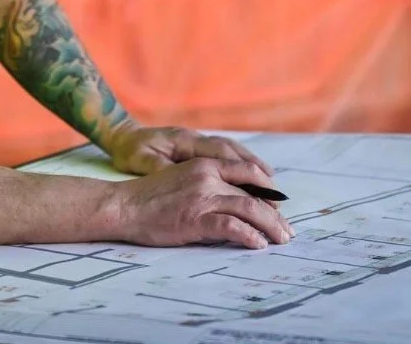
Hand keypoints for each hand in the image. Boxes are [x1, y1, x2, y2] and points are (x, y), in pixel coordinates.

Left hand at [105, 124, 274, 176]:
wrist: (121, 135)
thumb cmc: (130, 151)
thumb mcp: (141, 161)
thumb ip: (163, 170)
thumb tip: (183, 179)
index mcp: (185, 141)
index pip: (222, 155)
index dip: (245, 171)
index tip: (263, 188)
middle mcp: (196, 139)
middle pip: (233, 153)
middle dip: (257, 172)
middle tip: (276, 194)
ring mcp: (197, 141)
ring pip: (233, 152)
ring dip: (253, 167)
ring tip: (272, 186)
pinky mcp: (196, 147)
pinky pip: (225, 154)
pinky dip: (241, 164)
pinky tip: (252, 177)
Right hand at [110, 157, 293, 249]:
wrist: (123, 205)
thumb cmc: (149, 198)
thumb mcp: (182, 179)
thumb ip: (207, 184)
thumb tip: (235, 203)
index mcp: (206, 165)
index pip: (249, 172)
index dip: (269, 189)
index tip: (280, 205)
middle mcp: (208, 177)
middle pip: (254, 194)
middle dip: (275, 215)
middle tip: (287, 231)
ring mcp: (203, 197)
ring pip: (250, 209)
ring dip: (271, 227)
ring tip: (281, 241)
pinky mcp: (196, 218)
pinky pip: (232, 228)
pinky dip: (249, 237)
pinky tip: (258, 245)